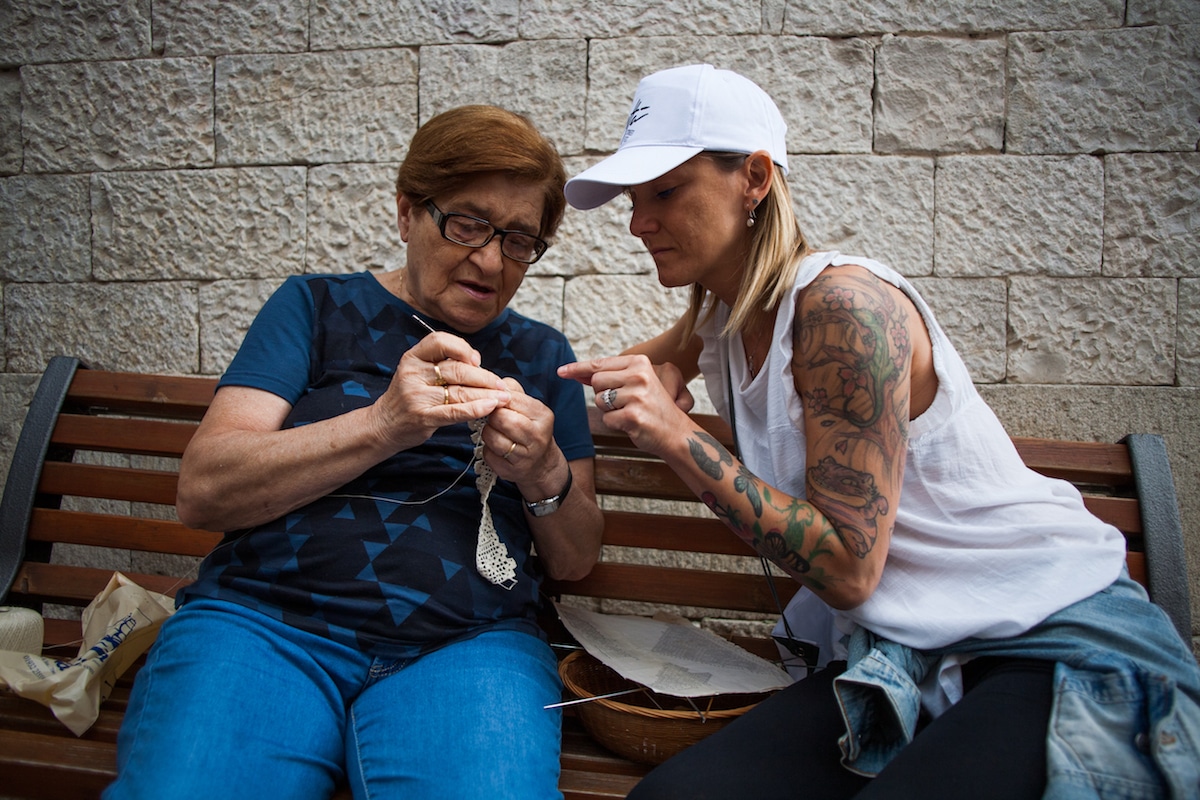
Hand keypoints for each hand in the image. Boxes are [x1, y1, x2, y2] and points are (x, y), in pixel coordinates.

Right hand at [370, 331, 510, 451]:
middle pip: (457, 369)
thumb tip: (477, 361)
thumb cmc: (409, 396)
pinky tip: (490, 407)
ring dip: (487, 394)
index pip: (440, 341)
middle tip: (501, 384)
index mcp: (412, 357)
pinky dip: (476, 409)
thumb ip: (443, 363)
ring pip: (460, 391)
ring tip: (503, 397)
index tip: (477, 360)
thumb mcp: (418, 371)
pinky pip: (455, 411)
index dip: (463, 348)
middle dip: (484, 377)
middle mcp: (413, 373)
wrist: (384, 424)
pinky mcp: (423, 416)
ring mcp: (417, 395)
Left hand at [478, 377, 565, 498]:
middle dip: (492, 416)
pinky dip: (487, 449)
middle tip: (493, 417)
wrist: (542, 464)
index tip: (493, 399)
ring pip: (492, 437)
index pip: (512, 399)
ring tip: (495, 431)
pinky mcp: (510, 471)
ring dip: (488, 432)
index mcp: (543, 416)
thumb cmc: (531, 430)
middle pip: (502, 419)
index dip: (497, 398)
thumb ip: (513, 391)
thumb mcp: (530, 408)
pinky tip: (497, 447)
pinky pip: (488, 454)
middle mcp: (537, 437)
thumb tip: (493, 382)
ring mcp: (524, 457)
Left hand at [558, 355, 692, 456]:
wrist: (675, 432)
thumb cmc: (652, 408)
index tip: (561, 371)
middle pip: (596, 382)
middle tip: (624, 403)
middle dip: (603, 395)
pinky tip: (632, 424)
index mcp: (639, 363)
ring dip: (610, 411)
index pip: (600, 364)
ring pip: (599, 401)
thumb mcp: (635, 384)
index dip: (578, 368)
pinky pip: (607, 419)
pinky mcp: (633, 415)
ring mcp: (636, 395)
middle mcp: (639, 376)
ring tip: (630, 412)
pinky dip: (615, 424)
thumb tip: (577, 372)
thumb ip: (609, 377)